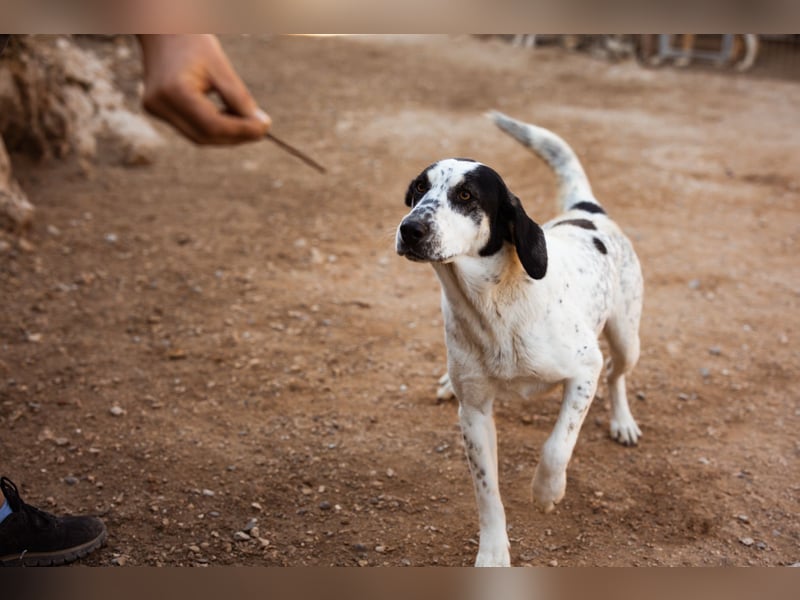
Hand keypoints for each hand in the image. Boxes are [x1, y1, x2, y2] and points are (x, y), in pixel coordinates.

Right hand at [137, 35, 269, 144]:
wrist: (161, 30)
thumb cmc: (193, 41)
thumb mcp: (221, 66)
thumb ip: (239, 97)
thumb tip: (261, 127)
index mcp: (174, 92)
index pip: (213, 125)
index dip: (242, 131)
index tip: (265, 126)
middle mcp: (160, 105)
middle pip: (205, 136)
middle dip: (236, 136)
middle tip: (261, 128)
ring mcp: (155, 110)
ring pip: (199, 137)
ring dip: (227, 135)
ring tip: (247, 120)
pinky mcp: (157, 111)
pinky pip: (191, 128)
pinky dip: (214, 128)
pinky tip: (230, 117)